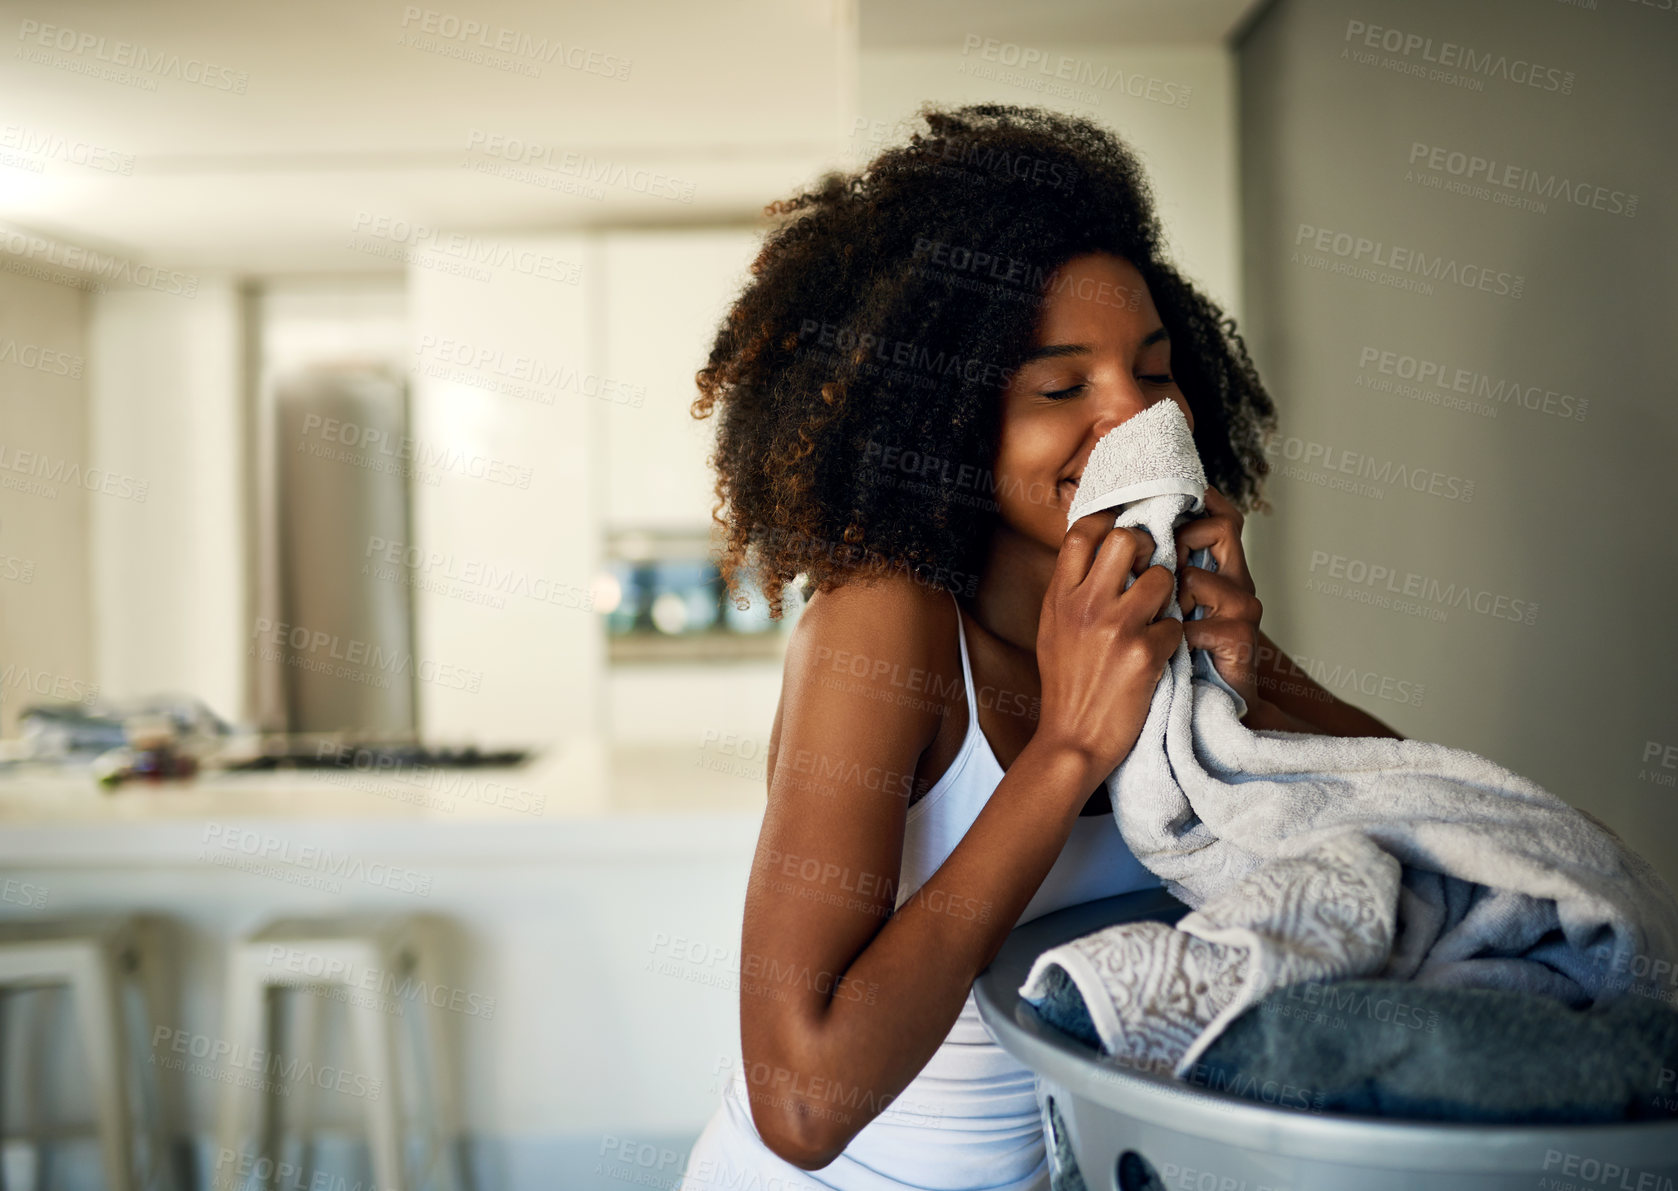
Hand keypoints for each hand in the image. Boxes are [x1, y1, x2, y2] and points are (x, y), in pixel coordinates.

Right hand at [1035, 509, 1184, 794]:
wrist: (1073, 739)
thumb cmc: (1066, 686)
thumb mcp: (1053, 630)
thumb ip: (1071, 591)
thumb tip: (1097, 554)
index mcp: (1059, 597)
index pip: (1083, 533)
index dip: (1110, 522)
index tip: (1125, 532)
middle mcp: (1084, 605)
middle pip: (1126, 539)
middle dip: (1148, 548)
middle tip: (1151, 567)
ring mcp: (1115, 627)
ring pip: (1162, 578)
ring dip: (1169, 595)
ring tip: (1158, 617)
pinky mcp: (1144, 653)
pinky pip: (1176, 624)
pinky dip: (1174, 638)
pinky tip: (1159, 655)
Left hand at [1173, 486, 1271, 725]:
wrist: (1205, 712)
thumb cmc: (1173, 657)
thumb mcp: (1160, 607)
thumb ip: (1152, 573)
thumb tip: (1112, 534)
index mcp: (1217, 569)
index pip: (1221, 516)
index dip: (1200, 503)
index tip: (1163, 506)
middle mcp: (1236, 582)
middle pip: (1222, 529)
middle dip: (1179, 543)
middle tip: (1152, 572)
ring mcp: (1242, 610)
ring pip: (1196, 577)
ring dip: (1167, 602)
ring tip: (1158, 627)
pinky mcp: (1241, 640)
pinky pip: (1194, 625)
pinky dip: (1172, 640)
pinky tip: (1166, 655)